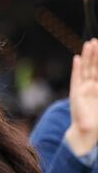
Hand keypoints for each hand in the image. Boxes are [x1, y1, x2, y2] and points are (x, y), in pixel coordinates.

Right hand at [66, 38, 97, 155]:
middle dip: (96, 54)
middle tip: (97, 40)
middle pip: (94, 67)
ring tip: (89, 44)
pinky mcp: (76, 93)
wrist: (88, 132)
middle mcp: (92, 86)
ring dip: (87, 57)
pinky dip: (76, 68)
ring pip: (86, 69)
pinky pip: (76, 78)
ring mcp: (83, 89)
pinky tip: (77, 59)